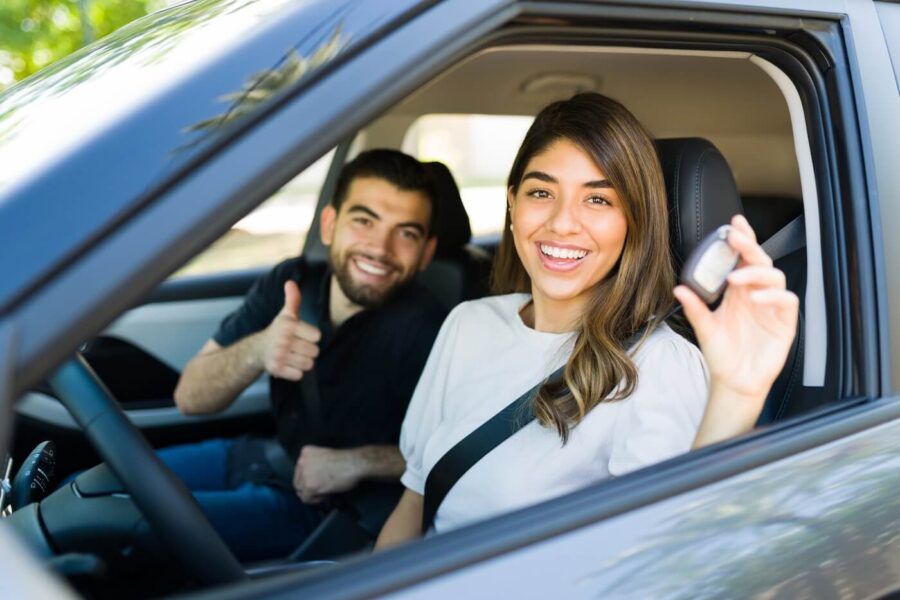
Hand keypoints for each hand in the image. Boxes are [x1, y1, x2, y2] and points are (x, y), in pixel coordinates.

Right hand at [258, 280, 321, 380]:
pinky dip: (295, 372)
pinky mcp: (276, 369)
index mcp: (289, 325)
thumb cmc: (279, 331)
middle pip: (315, 352)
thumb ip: (293, 299)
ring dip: (303, 362)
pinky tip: (288, 365)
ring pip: (308, 364)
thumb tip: (290, 282)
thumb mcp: (286, 315)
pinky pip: (299, 375)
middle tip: (297, 347)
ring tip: (293, 356)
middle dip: (308, 351)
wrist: (258, 350)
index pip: (317, 336)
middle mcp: (282, 339)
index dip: (311, 337)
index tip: (301, 335)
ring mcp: (278, 355)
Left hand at [293, 445, 362, 503]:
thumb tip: (310, 480)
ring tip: (325, 491)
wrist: (355, 464)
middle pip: (298, 481)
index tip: (318, 481)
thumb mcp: (324, 456)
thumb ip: (314, 465)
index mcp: (305, 452)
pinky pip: (306, 498)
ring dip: (312, 494)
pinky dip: (315, 500)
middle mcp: (302, 461)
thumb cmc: (346, 461)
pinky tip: (325, 494)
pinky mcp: (309, 485)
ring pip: (301, 491)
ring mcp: (305, 474)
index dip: (309, 479)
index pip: (299, 471)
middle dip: (308, 488)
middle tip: (321, 489)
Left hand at [674, 214, 799, 414]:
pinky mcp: (784, 322)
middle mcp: (756, 294)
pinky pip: (786, 300)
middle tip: (735, 238)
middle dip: (749, 246)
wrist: (735, 381)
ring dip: (756, 272)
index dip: (741, 240)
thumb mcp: (704, 328)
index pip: (741, 260)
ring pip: (775, 275)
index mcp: (737, 291)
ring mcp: (772, 306)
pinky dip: (773, 295)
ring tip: (736, 277)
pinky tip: (757, 297)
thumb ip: (695, 308)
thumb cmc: (723, 353)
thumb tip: (679, 288)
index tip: (732, 224)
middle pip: (759, 261)